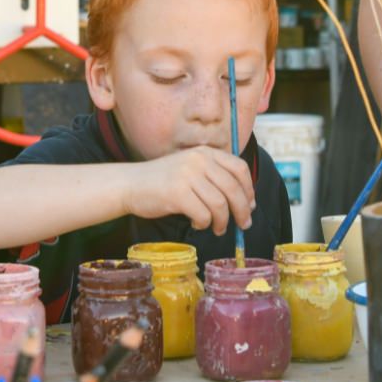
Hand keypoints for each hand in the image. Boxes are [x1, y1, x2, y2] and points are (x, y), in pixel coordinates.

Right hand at [129, 147, 254, 234]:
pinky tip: (197, 224)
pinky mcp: (177, 194)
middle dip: (242, 210)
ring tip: (217, 228)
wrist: (130, 184)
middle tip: (244, 225)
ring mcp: (187, 176)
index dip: (249, 189)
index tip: (251, 205)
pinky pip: (203, 215)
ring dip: (222, 222)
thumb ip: (213, 176)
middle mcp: (198, 160)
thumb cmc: (162, 181)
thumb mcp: (190, 169)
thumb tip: (245, 201)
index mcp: (205, 152)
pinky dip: (204, 224)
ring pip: (220, 205)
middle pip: (233, 189)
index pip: (239, 168)